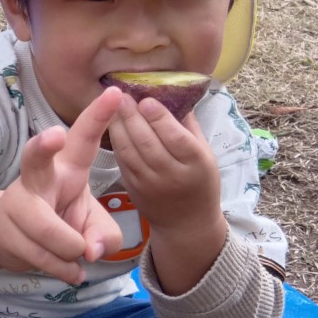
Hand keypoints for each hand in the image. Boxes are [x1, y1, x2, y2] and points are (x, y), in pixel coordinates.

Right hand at [0, 88, 123, 283]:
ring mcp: (17, 204)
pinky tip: (68, 270)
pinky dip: (64, 271)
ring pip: (52, 233)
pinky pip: (45, 258)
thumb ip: (105, 234)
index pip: (82, 138)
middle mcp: (37, 178)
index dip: (98, 116)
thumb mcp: (90, 222)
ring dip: (72, 253)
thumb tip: (91, 251)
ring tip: (76, 256)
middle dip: (43, 146)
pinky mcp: (5, 231)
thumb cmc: (59, 219)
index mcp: (65, 167)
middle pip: (35, 158)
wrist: (8, 239)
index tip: (116, 93)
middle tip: (53, 135)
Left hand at [106, 91, 220, 235]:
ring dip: (119, 126)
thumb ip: (189, 127)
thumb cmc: (200, 182)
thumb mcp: (205, 154)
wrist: (187, 223)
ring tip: (114, 106)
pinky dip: (116, 141)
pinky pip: (122, 161)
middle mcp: (171, 175)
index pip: (175, 137)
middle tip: (123, 95)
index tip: (146, 99)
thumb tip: (176, 94)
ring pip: (129, 151)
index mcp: (195, 163)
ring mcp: (149, 184)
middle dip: (132, 116)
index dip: (158, 117)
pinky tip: (112, 125)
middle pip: (147, 142)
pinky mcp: (133, 188)